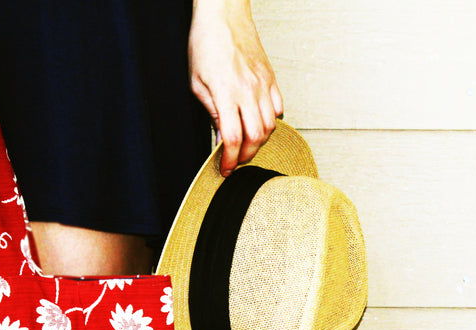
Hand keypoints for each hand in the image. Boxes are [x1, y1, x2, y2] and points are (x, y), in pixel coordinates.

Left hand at [189, 0, 283, 175]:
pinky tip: (259, 123)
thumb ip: (211, 112)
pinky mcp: (271, 78)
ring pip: (270, 126)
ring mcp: (263, 85)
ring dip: (258, 141)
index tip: (226, 168)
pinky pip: (279, 108)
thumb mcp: (197, 82)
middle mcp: (248, 91)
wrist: (223, 16)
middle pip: (255, 137)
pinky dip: (271, 122)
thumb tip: (219, 135)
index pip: (233, 138)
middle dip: (245, 155)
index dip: (230, 159)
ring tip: (246, 144)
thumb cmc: (206, 43)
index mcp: (226, 93)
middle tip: (235, 160)